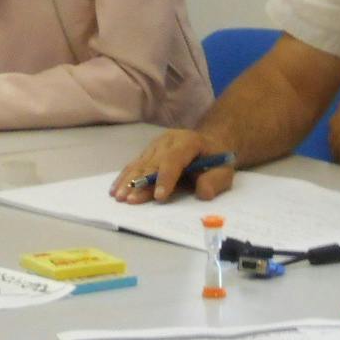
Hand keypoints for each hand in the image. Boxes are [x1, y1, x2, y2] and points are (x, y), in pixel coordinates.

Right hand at [110, 130, 235, 203]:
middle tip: (130, 199)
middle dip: (140, 182)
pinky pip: (134, 165)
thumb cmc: (215, 160)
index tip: (159, 197)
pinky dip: (124, 177)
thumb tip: (203, 192)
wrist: (208, 145)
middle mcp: (168, 140)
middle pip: (152, 162)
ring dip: (128, 181)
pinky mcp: (147, 152)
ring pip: (139, 164)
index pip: (174, 159)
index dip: (165, 178)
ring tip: (118, 196)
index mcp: (188, 141)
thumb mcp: (224, 171)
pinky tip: (115, 189)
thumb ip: (215, 181)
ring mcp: (155, 145)